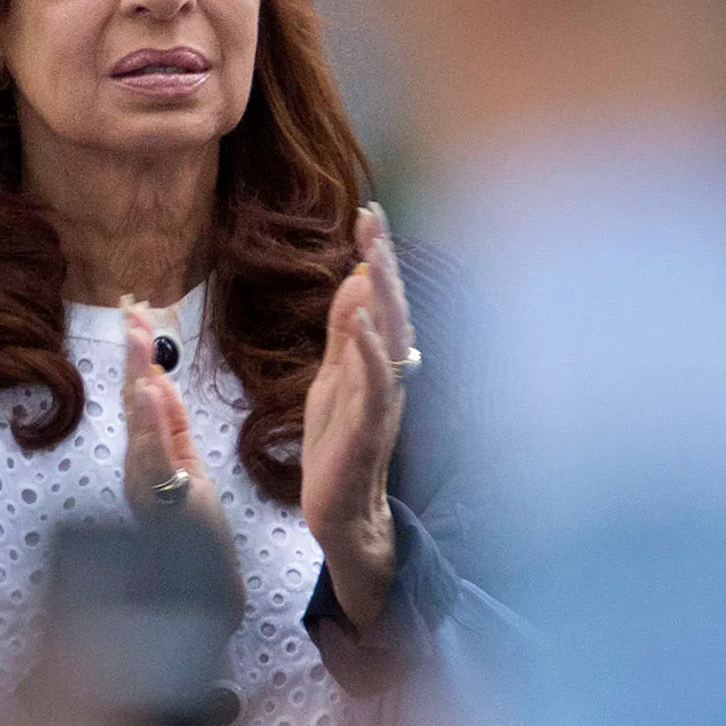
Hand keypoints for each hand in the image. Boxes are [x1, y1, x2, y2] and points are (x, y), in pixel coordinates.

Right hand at [118, 302, 228, 544]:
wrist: (198, 595)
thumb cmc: (192, 536)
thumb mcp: (185, 470)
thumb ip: (169, 428)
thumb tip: (156, 382)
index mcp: (149, 456)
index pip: (141, 398)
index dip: (137, 358)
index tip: (136, 318)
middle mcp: (138, 468)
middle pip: (134, 405)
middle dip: (132, 359)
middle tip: (131, 315)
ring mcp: (146, 486)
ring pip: (140, 425)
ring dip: (138, 379)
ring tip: (138, 340)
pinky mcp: (162, 502)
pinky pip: (155, 458)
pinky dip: (151, 424)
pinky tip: (151, 394)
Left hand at [300, 202, 415, 630]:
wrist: (343, 512)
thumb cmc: (339, 446)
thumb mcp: (334, 376)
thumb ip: (344, 331)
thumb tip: (354, 278)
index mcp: (378, 358)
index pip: (379, 297)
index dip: (375, 256)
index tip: (367, 213)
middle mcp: (389, 373)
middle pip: (391, 307)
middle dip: (382, 260)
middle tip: (373, 217)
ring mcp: (382, 399)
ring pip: (390, 337)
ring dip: (382, 295)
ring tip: (372, 255)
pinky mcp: (369, 427)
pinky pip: (375, 383)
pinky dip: (371, 350)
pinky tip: (361, 322)